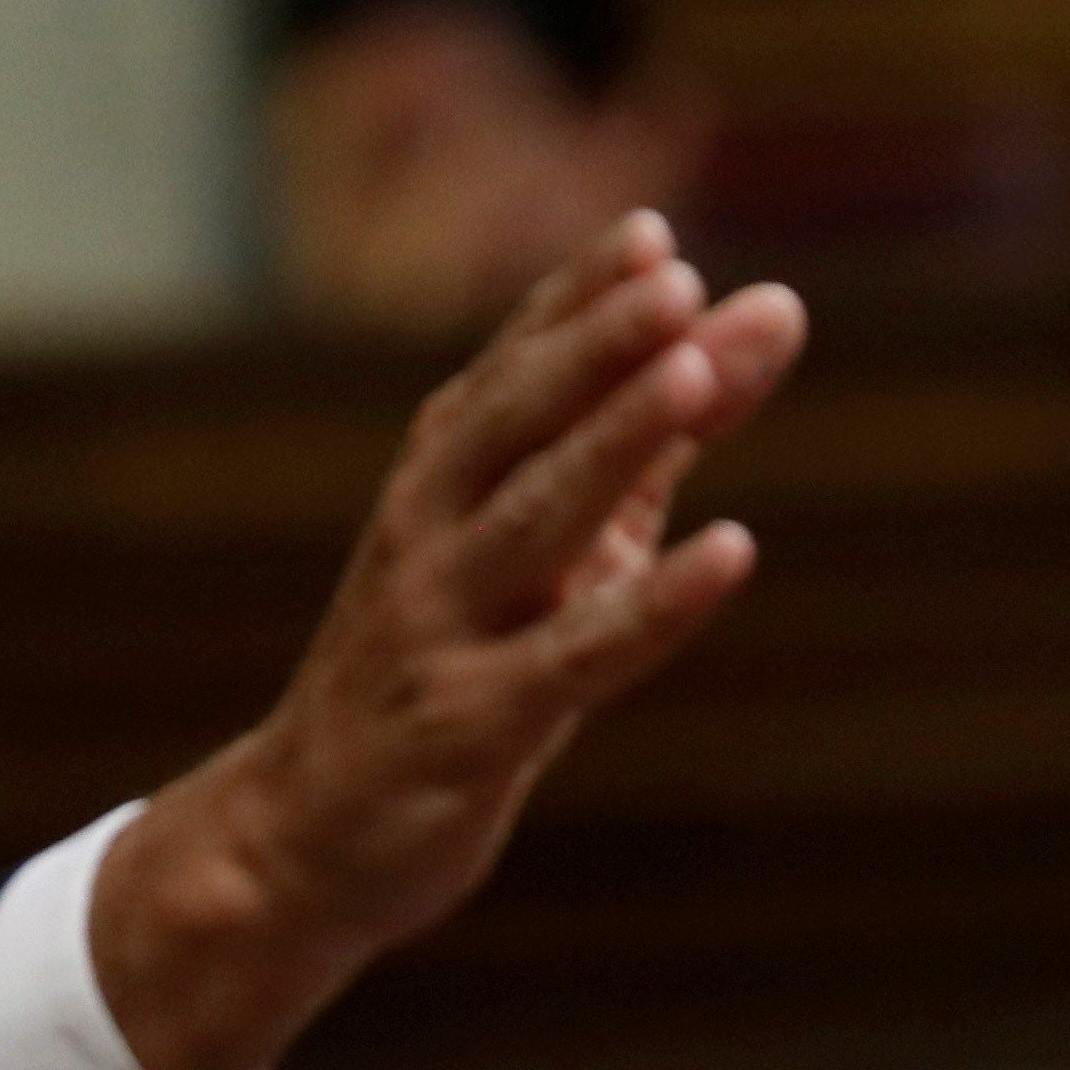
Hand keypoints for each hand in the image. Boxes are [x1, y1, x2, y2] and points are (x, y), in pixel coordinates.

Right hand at [89, 211, 805, 1069]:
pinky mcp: (471, 726)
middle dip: (589, 348)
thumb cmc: (451, 664)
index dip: (576, 302)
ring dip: (610, 442)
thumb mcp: (556, 544)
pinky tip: (731, 551)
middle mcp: (428, 535)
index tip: (652, 234)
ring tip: (692, 374)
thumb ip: (658, 434)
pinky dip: (651, 604)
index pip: (511, 369)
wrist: (303, 835)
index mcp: (439, 479)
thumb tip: (767, 311)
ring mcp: (443, 628)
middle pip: (510, 423)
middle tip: (671, 277)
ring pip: (531, 520)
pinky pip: (571, 658)